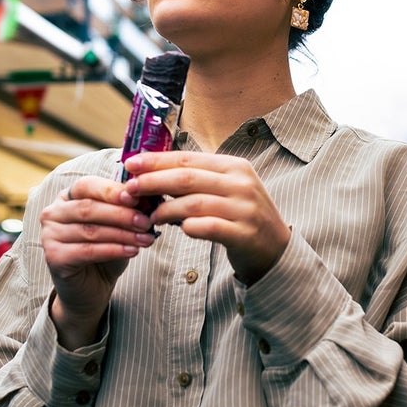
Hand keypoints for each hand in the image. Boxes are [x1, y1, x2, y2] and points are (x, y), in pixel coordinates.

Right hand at [40, 176, 156, 347]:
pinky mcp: (53, 257)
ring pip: (91, 230)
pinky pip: (88, 251)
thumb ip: (126, 209)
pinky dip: (113, 250)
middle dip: (122, 214)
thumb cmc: (105, 250)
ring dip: (122, 234)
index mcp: (66, 197)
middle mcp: (53, 213)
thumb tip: (147, 198)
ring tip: (146, 238)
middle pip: (89, 208)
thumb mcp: (117, 225)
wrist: (91, 288)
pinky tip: (133, 251)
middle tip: (147, 221)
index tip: (138, 198)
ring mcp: (49, 235)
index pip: (87, 185)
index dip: (112, 191)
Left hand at [122, 151, 290, 284]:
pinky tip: (179, 229)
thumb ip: (197, 179)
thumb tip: (154, 173)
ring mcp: (244, 209)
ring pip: (194, 203)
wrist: (276, 248)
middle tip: (130, 188)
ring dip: (166, 209)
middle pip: (187, 178)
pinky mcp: (244, 234)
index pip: (188, 158)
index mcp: (234, 166)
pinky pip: (208, 227)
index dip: (156, 161)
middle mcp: (241, 183)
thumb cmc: (241, 215)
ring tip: (150, 215)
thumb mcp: (226, 189)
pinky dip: (189, 226)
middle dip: (153, 181)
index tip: (131, 164)